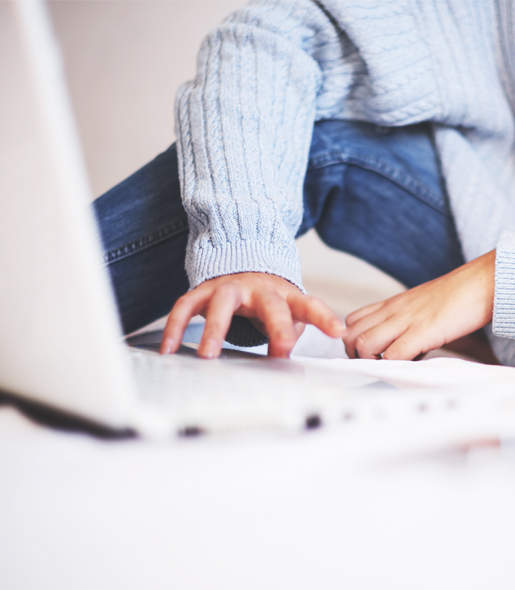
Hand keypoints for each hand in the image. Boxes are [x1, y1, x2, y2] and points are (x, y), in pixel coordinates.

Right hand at [160, 272, 345, 358]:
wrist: (242, 263)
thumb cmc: (268, 299)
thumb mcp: (288, 311)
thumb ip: (293, 332)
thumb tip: (294, 360)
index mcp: (285, 295)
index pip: (309, 305)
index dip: (324, 318)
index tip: (338, 333)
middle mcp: (259, 289)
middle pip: (271, 305)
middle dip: (276, 327)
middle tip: (279, 352)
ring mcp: (229, 287)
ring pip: (223, 302)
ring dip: (216, 328)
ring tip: (208, 356)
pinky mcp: (203, 290)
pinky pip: (186, 306)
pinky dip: (176, 326)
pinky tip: (168, 349)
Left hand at [343, 250, 495, 359]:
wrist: (479, 282)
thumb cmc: (453, 297)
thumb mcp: (417, 307)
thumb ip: (403, 325)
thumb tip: (398, 352)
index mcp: (390, 304)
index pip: (352, 320)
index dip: (353, 340)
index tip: (366, 354)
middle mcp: (392, 311)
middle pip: (351, 334)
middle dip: (355, 355)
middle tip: (372, 364)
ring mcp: (405, 320)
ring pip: (364, 344)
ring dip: (370, 361)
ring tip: (387, 367)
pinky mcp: (422, 332)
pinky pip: (394, 354)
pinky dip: (394, 366)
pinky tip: (406, 367)